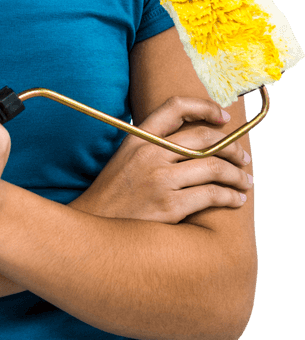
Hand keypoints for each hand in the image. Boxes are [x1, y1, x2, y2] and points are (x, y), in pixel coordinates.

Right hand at [70, 95, 251, 223]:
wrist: (94, 232)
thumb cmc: (113, 197)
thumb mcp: (125, 160)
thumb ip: (152, 145)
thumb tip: (192, 140)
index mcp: (138, 138)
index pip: (175, 107)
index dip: (204, 107)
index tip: (223, 118)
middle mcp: (149, 154)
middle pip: (205, 138)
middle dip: (232, 147)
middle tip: (243, 157)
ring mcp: (160, 180)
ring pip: (215, 167)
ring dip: (238, 175)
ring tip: (245, 181)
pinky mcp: (169, 207)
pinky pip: (212, 195)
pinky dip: (231, 197)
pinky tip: (236, 200)